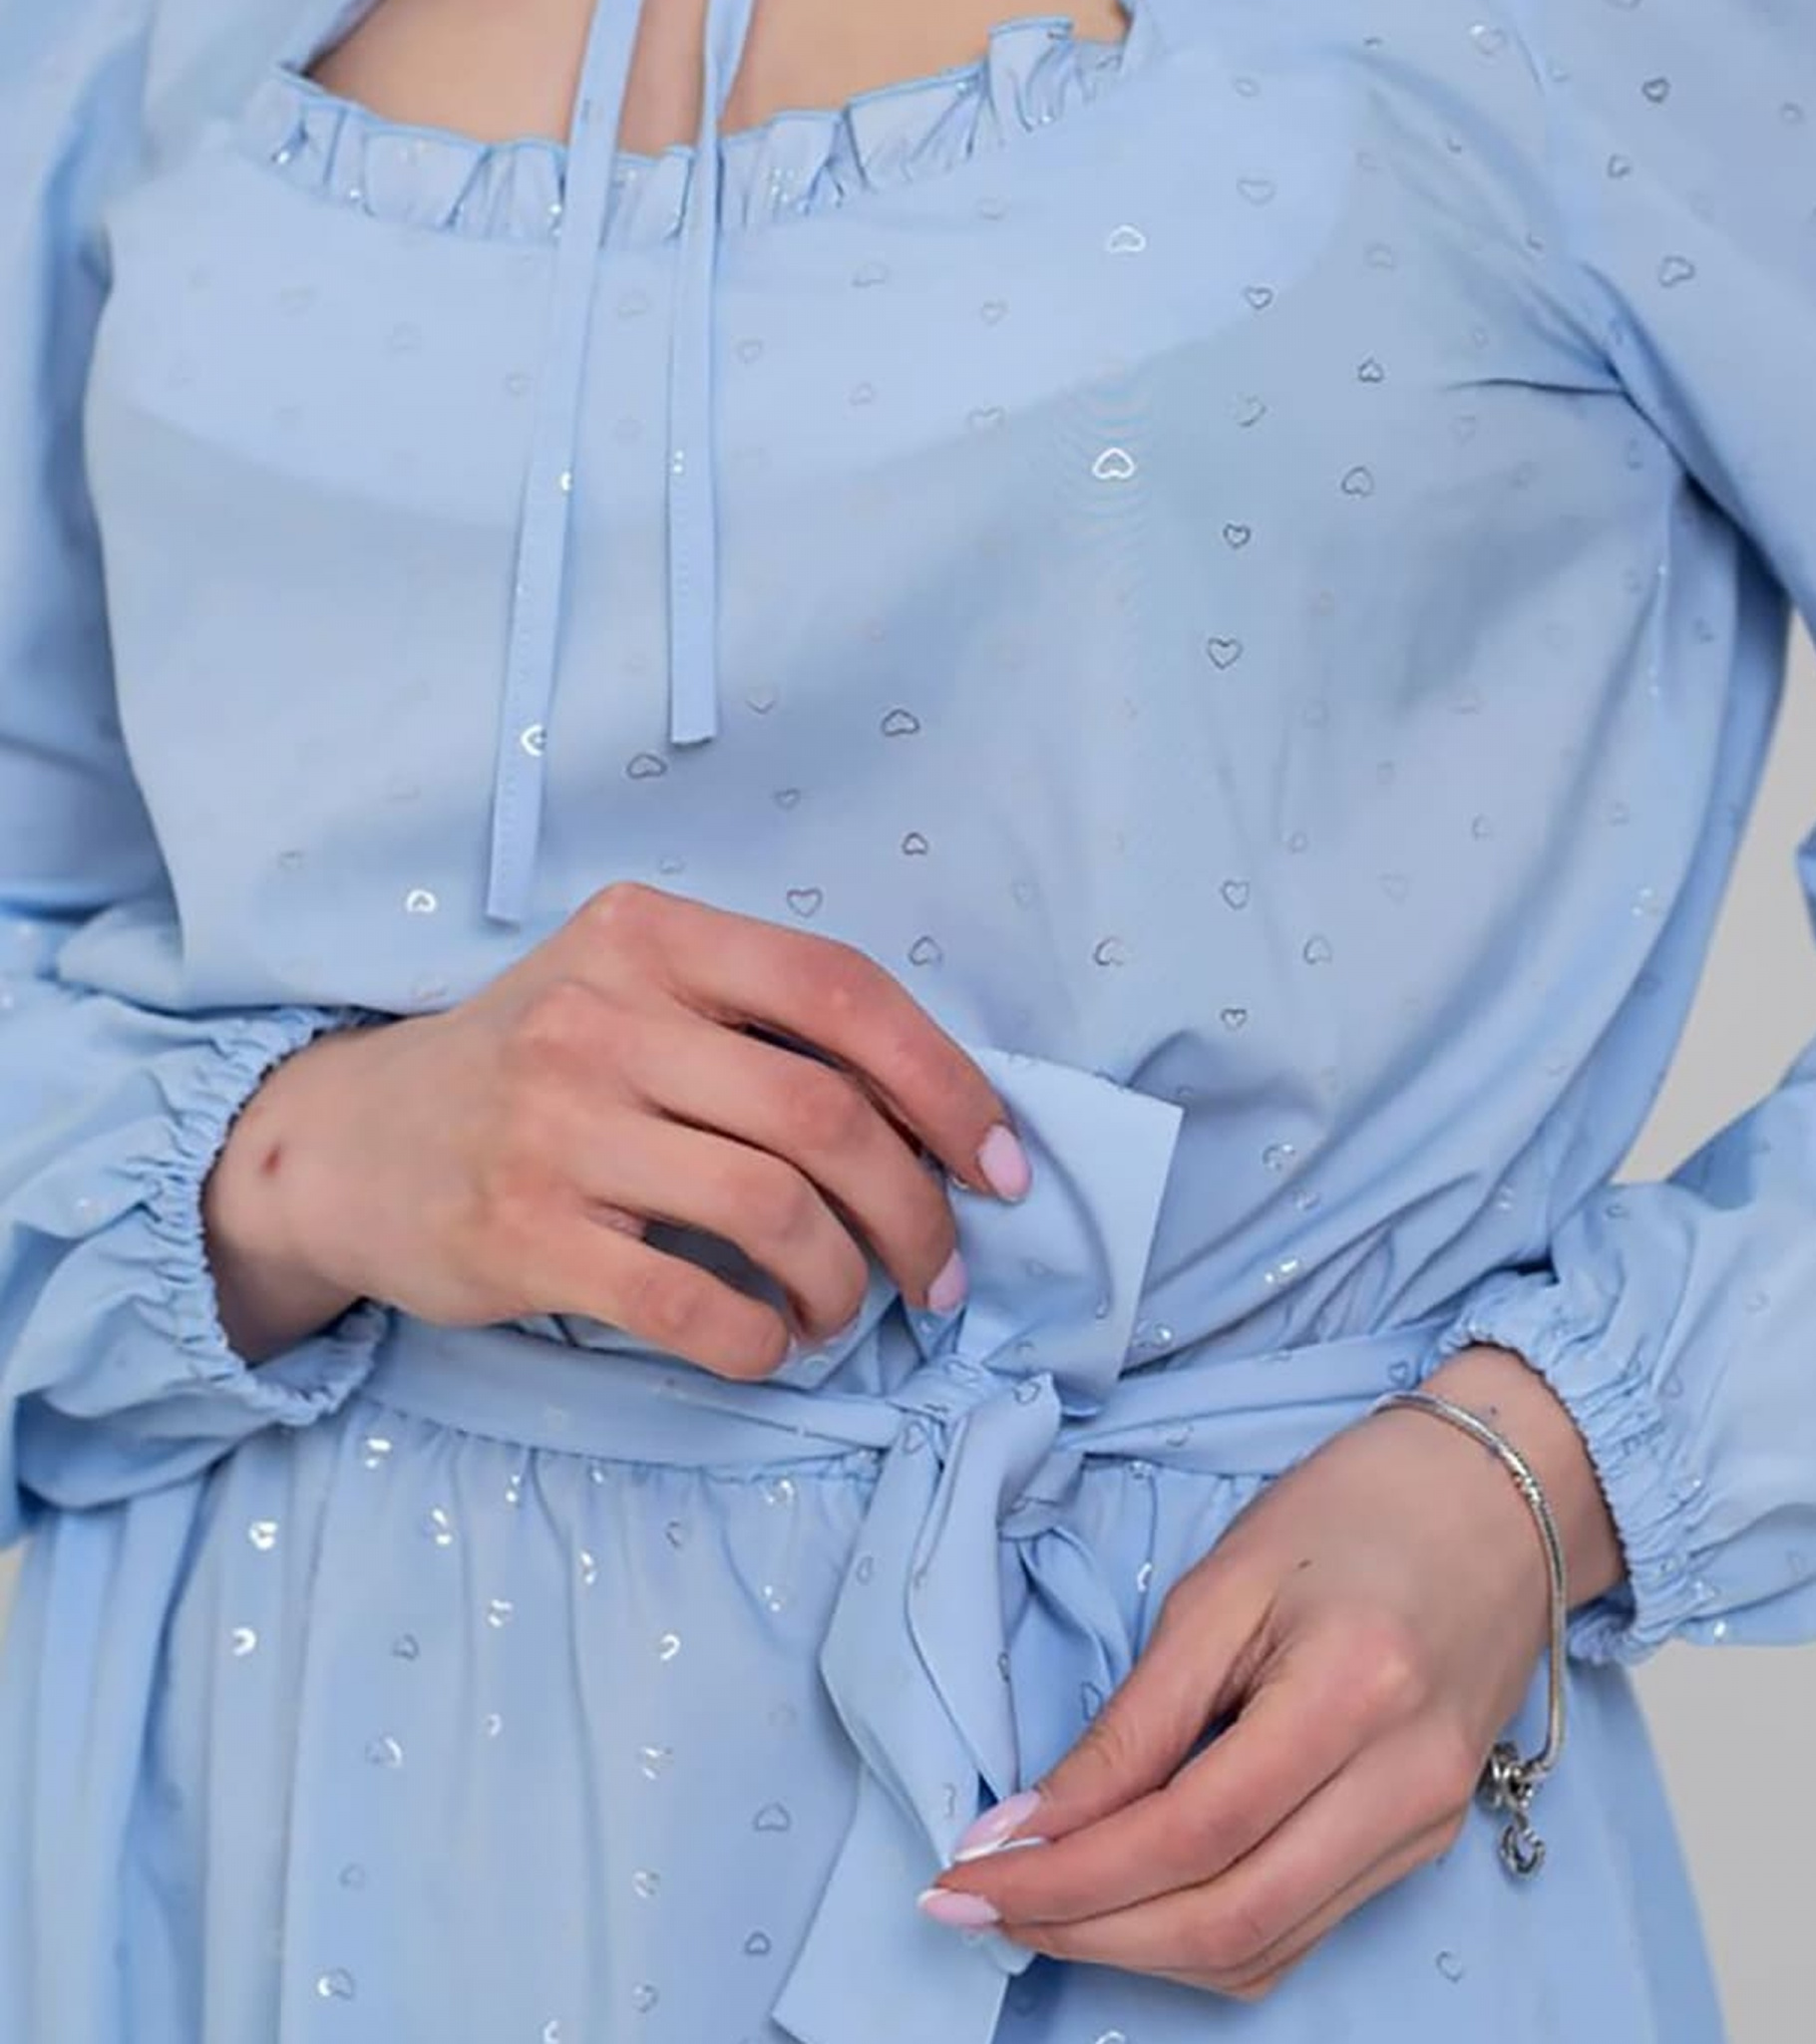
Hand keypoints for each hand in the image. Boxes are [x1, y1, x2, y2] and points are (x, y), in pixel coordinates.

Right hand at [201, 880, 1027, 1375]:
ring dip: (841, 1281)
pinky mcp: (522, 1233)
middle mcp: (602, 1016)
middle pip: (823, 1115)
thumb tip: (932, 1121)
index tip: (1002, 1167)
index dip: (945, 1084)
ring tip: (841, 1309)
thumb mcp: (629, 992)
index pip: (841, 992)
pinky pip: (689, 1301)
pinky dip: (757, 1338)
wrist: (350, 1141)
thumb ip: (756, 1025)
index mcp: (651, 937)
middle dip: (914, 1209)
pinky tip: (766, 1342)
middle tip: (939, 1272)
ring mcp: (555, 1125)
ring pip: (772, 1210)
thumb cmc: (532, 1068)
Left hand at [918, 1345, 1624, 1998]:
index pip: (1189, 1832)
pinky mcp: (1424, 1843)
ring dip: (1134, 1951)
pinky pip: (1299, 1931)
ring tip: (1037, 1909)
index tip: (970, 1872)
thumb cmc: (1356, 1511)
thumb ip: (1138, 1716)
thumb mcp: (1226, 1581)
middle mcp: (1403, 1786)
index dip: (1071, 1875)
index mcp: (1352, 1694)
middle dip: (1087, 1931)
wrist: (1498, 1499)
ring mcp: (1425, 1828)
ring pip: (1261, 1949)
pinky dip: (1203, 1937)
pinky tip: (1130, 1904)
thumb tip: (1035, 1823)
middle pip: (1227, 1920)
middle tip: (978, 1903)